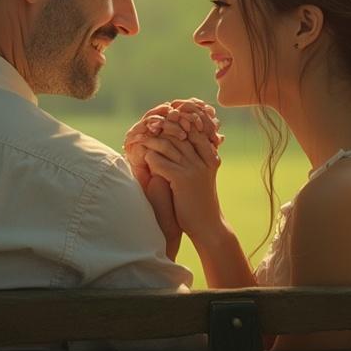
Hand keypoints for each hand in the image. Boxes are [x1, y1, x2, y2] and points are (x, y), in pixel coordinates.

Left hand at [129, 116, 224, 246]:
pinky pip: (161, 161)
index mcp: (211, 156)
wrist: (208, 226)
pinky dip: (149, 158)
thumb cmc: (202, 201)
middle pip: (180, 134)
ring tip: (139, 140)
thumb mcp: (203, 176)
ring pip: (168, 145)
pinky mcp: (182, 179)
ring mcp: (194, 168)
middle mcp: (204, 159)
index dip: (176, 125)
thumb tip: (183, 143)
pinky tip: (142, 158)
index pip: (193, 130)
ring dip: (151, 142)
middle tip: (146, 127)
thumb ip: (197, 159)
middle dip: (162, 129)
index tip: (160, 124)